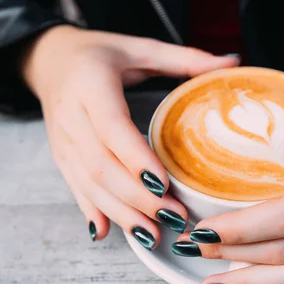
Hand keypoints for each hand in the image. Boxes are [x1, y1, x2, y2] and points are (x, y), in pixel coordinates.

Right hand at [23, 25, 238, 246]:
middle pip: (102, 165)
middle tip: (174, 217)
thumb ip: (185, 58)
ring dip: (121, 213)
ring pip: (88, 184)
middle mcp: (71, 116)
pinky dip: (93, 212)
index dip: (136, 158)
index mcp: (91, 84)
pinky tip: (106, 235)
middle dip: (138, 197)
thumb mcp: (140, 47)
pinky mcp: (61, 157)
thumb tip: (233, 61)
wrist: (49, 60)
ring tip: (153, 236)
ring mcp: (62, 141)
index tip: (165, 184)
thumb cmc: (100, 53)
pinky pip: (76, 189)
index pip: (112, 127)